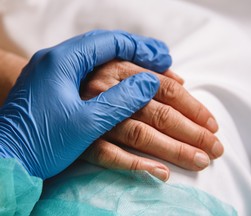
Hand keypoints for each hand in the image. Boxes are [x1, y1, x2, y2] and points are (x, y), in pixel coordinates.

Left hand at [0, 30, 171, 178]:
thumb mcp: (86, 123)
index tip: (163, 57)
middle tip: (161, 61)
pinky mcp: (53, 90)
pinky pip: (88, 74)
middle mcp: (56, 61)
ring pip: (97, 61)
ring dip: (124, 64)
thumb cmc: (41, 143)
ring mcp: (53, 75)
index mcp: (62, 62)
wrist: (5, 161)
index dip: (140, 48)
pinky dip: (109, 76)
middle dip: (135, 53)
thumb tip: (149, 83)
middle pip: (104, 48)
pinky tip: (122, 81)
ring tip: (148, 70)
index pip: (109, 42)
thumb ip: (120, 101)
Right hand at [81, 61, 223, 180]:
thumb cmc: (92, 81)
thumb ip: (149, 72)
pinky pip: (109, 156)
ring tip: (200, 161)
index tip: (212, 124)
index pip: (166, 89)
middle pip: (159, 113)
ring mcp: (95, 118)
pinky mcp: (82, 142)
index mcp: (120, 71)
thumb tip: (182, 82)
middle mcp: (108, 92)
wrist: (49, 96)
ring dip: (174, 150)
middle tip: (215, 148)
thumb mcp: (117, 67)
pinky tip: (161, 174)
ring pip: (141, 135)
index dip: (193, 107)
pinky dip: (136, 165)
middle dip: (192, 132)